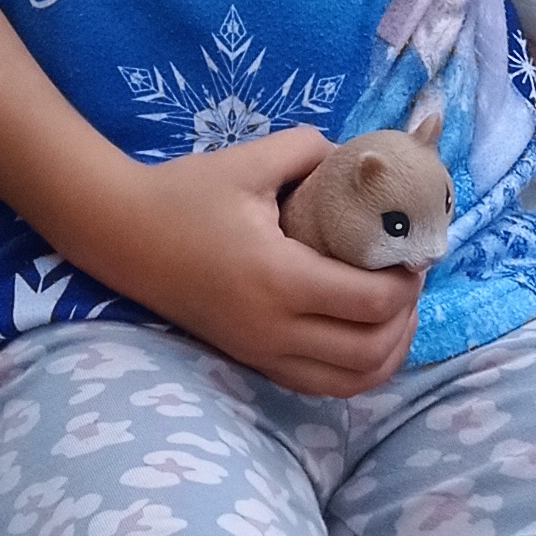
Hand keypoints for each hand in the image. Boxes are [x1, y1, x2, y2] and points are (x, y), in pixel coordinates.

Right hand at [84, 130, 421, 396]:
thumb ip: (311, 151)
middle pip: (370, 351)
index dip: (407, 282)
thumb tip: (360, 163)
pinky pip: (320, 385)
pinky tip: (364, 335)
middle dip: (406, 319)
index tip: (413, 252)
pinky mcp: (251, 360)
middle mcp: (274, 329)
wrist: (122, 235)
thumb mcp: (251, 160)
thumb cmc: (185, 194)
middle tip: (411, 279)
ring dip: (387, 352)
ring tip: (397, 312)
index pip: (370, 302)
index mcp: (279, 278)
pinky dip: (355, 370)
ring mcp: (261, 353)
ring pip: (350, 381)